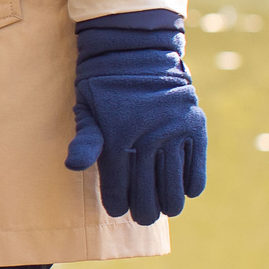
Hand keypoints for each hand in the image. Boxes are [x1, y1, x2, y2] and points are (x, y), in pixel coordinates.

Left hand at [63, 30, 207, 224]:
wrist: (139, 51)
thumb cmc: (104, 85)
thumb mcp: (87, 108)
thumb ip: (85, 140)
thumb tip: (72, 166)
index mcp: (118, 137)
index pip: (118, 185)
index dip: (118, 202)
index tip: (118, 211)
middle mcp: (148, 137)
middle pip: (147, 190)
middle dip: (144, 209)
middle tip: (143, 217)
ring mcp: (174, 132)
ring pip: (174, 184)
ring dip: (169, 202)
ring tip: (165, 210)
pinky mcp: (195, 125)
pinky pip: (196, 165)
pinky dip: (192, 182)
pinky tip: (186, 192)